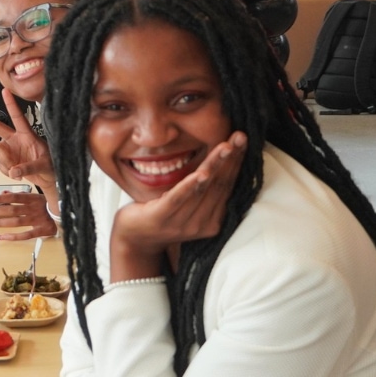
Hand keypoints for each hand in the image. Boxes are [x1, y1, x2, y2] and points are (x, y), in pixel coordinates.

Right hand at [0, 91, 59, 209]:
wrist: (47, 178)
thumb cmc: (50, 166)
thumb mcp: (43, 165)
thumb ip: (28, 168)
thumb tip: (14, 171)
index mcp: (26, 134)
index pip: (17, 116)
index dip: (10, 104)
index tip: (4, 91)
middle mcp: (14, 139)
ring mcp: (9, 150)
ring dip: (6, 162)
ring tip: (19, 170)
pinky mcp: (6, 161)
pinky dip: (7, 172)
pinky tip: (17, 174)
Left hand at [0, 191, 55, 240]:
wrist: (69, 214)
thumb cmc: (49, 205)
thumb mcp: (36, 196)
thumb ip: (20, 196)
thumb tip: (3, 194)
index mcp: (32, 198)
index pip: (12, 197)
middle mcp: (33, 209)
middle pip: (10, 210)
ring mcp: (37, 220)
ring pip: (15, 222)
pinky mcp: (42, 231)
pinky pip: (26, 235)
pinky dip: (13, 236)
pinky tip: (1, 237)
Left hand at [109, 132, 247, 280]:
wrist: (133, 239)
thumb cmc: (161, 215)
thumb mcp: (186, 204)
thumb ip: (203, 191)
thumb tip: (220, 161)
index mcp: (211, 221)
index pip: (227, 186)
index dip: (236, 163)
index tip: (242, 140)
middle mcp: (200, 224)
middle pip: (218, 185)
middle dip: (231, 159)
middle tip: (240, 137)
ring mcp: (180, 223)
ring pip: (202, 189)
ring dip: (215, 166)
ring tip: (225, 147)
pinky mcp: (160, 218)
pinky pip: (178, 199)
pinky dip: (190, 185)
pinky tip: (201, 173)